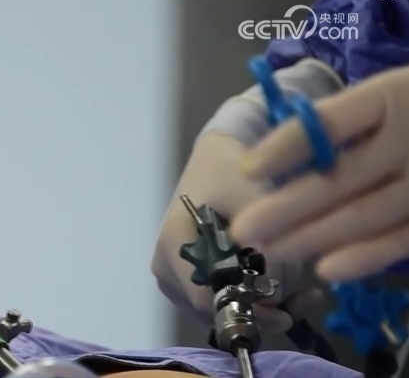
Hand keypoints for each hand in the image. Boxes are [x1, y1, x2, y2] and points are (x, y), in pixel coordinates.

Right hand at [153, 133, 322, 333]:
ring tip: (302, 291)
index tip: (288, 310)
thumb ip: (266, 239)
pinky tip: (282, 286)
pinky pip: (220, 303)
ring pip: (220, 312)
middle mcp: (166, 267)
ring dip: (262, 308)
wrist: (216, 159)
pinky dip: (252, 300)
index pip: (206, 299)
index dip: (248, 312)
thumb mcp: (252, 194)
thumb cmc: (230, 171)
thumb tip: (275, 291)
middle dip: (262, 312)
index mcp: (174, 245)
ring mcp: (174, 276)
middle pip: (213, 312)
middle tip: (306, 299)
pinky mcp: (186, 279)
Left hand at [231, 66, 408, 281]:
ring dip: (311, 237)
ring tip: (268, 251)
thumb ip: (330, 123)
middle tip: (243, 230)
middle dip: (287, 208)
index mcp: (388, 98)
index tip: (247, 169)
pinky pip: (402, 240)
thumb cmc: (407, 110)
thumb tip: (261, 164)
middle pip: (341, 177)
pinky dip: (364, 257)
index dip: (287, 147)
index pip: (330, 123)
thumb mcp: (378, 97)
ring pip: (365, 214)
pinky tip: (325, 269)